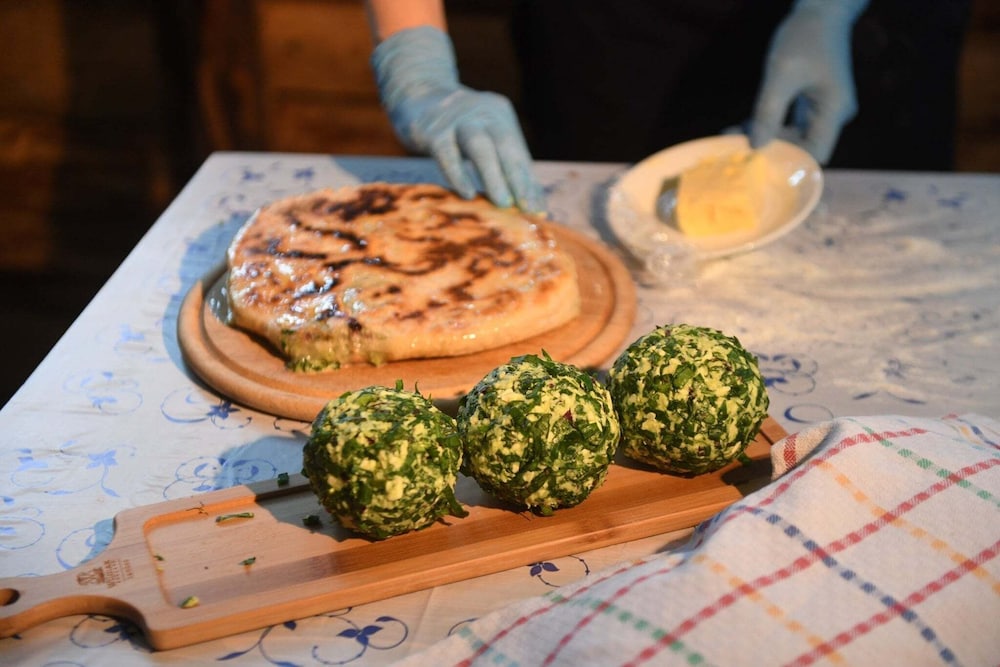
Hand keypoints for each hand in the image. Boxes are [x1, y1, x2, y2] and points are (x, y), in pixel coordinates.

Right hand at [371, 26, 545, 212]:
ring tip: (502, 204)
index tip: (539, 211)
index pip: (519, 153)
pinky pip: (447, 153)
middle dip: (518, 179)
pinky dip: (458, 174)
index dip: (529, 183)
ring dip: (493, 176)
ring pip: (480, 146)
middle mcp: (483, 112)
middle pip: (505, 146)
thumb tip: (532, 205)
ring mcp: (457, 118)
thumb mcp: (483, 137)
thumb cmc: (457, 128)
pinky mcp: (433, 129)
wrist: (416, 92)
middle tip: (527, 209)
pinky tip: (467, 193)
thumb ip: (504, 165)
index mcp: (501, 115)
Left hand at [750, 0, 869, 163]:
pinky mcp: (814, 102)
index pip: (815, 154)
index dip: (787, 161)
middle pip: (803, 148)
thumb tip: (755, 146)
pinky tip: (745, 125)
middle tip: (735, 148)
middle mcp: (834, 115)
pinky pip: (791, 122)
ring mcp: (825, 109)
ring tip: (734, 136)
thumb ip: (768, 111)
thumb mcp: (781, 73)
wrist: (821, 9)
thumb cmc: (805, 36)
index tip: (755, 158)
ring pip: (795, 136)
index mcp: (835, 111)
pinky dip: (770, 125)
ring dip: (766, 138)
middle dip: (770, 149)